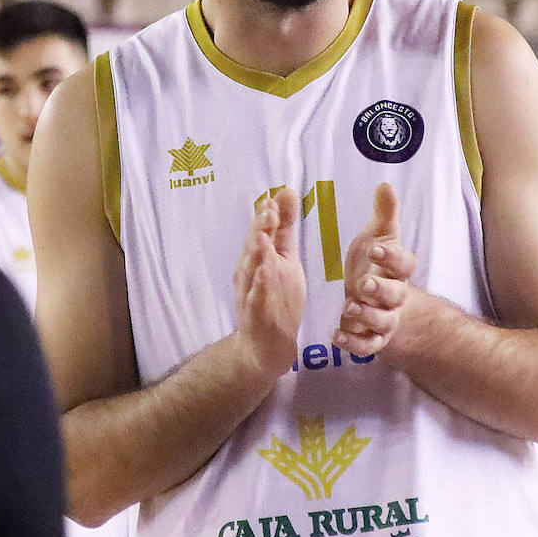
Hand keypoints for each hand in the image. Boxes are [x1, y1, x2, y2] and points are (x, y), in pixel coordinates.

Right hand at [234, 188, 306, 377]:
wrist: (265, 345)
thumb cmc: (274, 297)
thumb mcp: (284, 258)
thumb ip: (284, 227)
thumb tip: (286, 191)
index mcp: (259, 257)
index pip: (261, 231)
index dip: (266, 215)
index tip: (274, 198)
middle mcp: (251, 272)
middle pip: (253, 247)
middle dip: (260, 229)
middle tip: (268, 210)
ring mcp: (251, 293)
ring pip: (252, 271)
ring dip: (256, 254)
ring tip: (263, 237)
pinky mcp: (255, 314)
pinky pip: (256, 299)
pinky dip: (258, 287)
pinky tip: (264, 274)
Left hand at [334, 182, 415, 355]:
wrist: (377, 300)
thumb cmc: (374, 263)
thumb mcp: (378, 236)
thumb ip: (384, 213)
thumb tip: (385, 183)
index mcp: (397, 270)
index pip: (404, 264)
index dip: (391, 257)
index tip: (375, 248)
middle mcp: (395, 296)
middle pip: (394, 295)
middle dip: (380, 290)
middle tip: (363, 284)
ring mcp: (385, 319)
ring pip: (382, 321)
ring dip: (366, 316)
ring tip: (348, 308)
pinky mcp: (372, 338)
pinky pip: (367, 346)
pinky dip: (354, 343)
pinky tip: (336, 335)